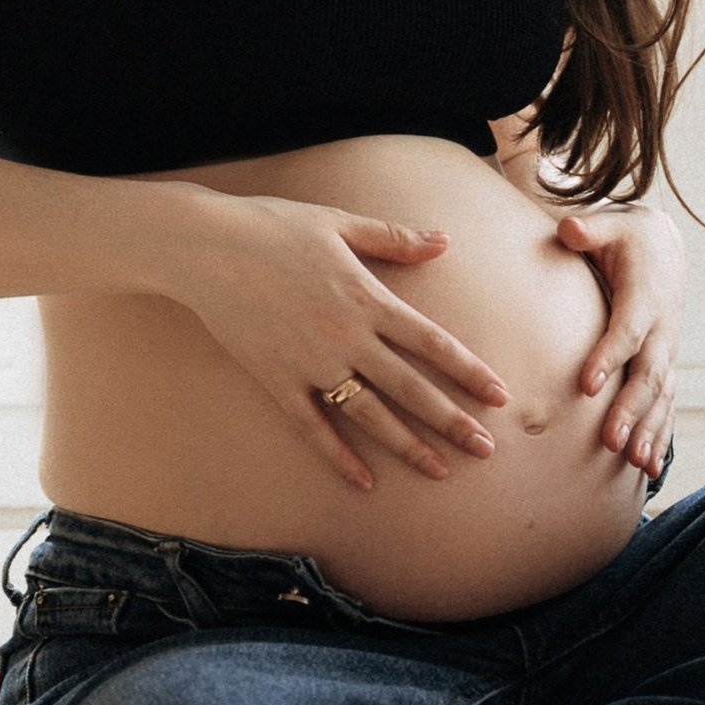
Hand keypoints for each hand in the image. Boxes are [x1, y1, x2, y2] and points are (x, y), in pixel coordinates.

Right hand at [171, 196, 509, 494]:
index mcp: (368, 298)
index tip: (499, 396)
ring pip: (370, 414)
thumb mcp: (340, 223)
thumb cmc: (274, 227)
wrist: (205, 247)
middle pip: (411, 387)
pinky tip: (363, 482)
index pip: (432, 343)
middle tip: (486, 450)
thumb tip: (443, 240)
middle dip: (452, 421)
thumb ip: (394, 238)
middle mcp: (347, 337)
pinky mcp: (277, 380)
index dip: (469, 371)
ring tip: (439, 472)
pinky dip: (338, 456)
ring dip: (407, 446)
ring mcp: (312, 363)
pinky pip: (314, 427)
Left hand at [555, 201, 683, 479]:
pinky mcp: (665, 364)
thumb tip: (568, 229)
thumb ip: (587, 230)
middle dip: (631, 410)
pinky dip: (659, 435)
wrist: (663, 246)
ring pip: (660, 396)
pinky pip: (665, 405)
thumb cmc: (624, 236)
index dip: (609, 358)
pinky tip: (647, 469)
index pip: (626, 331)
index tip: (586, 386)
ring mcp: (667, 350)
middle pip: (647, 374)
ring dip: (648, 430)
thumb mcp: (608, 224)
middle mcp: (661, 329)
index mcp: (644, 296)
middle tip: (610, 440)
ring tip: (633, 463)